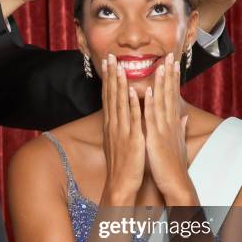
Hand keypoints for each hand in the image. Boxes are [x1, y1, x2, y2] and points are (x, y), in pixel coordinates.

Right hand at [101, 54, 145, 205]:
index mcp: (113, 125)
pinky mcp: (132, 140)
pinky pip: (131, 120)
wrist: (121, 185)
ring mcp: (122, 132)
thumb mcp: (122, 141)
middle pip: (111, 96)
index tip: (109, 62)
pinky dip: (130, 105)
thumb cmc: (124, 165)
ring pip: (119, 103)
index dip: (109, 79)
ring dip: (119, 84)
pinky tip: (130, 92)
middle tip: (110, 56)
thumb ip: (125, 126)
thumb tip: (126, 114)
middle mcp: (114, 126)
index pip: (110, 97)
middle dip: (111, 75)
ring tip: (119, 66)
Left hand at [144, 53, 198, 205]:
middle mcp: (171, 123)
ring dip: (162, 83)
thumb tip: (184, 117)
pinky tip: (148, 90)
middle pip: (171, 94)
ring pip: (163, 102)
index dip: (173, 79)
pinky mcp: (157, 138)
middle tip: (170, 55)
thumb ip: (180, 128)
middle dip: (170, 74)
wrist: (176, 182)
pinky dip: (150, 103)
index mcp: (173, 123)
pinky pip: (152, 117)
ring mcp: (164, 129)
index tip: (173, 64)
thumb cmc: (175, 165)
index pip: (174, 96)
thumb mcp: (178, 143)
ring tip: (161, 65)